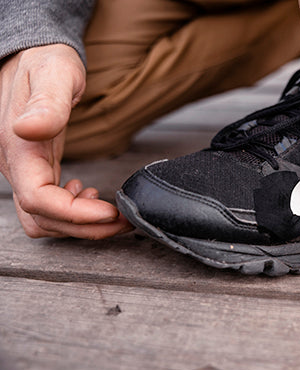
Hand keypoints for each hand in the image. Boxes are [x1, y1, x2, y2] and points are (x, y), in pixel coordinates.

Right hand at [0, 44, 131, 238]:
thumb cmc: (45, 61)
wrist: (35, 55)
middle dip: (86, 227)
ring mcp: (26, 170)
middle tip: (124, 220)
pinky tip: (91, 194)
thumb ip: (47, 103)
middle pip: (44, 219)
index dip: (75, 214)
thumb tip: (30, 129)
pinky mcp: (37, 169)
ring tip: (113, 212)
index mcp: (19, 149)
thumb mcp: (53, 74)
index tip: (111, 211)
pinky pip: (48, 206)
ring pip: (46, 219)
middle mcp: (18, 166)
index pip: (39, 200)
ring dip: (81, 225)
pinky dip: (73, 213)